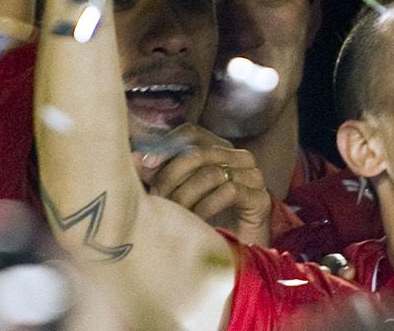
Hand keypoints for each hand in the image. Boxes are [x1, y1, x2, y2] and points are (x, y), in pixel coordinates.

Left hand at [135, 125, 273, 245]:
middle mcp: (238, 158)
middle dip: (172, 174)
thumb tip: (133, 159)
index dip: (167, 145)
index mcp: (218, 150)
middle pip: (199, 152)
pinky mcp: (260, 198)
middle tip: (157, 197)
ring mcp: (252, 176)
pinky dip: (207, 206)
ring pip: (212, 172)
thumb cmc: (204, 223)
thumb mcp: (176, 195)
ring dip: (186, 194)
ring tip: (173, 214)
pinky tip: (196, 221)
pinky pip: (230, 191)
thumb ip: (157, 175)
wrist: (237, 259)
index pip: (192, 133)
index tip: (145, 164)